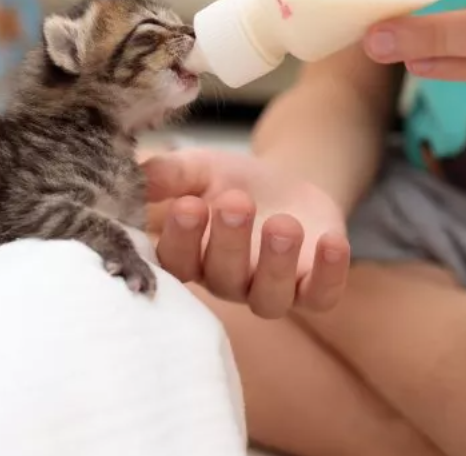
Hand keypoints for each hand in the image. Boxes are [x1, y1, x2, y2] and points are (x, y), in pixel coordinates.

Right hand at [142, 148, 348, 316]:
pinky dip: (329, 275)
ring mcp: (270, 290)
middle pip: (222, 278)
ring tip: (282, 223)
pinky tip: (331, 243)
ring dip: (276, 263)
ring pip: (269, 297)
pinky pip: (320, 296)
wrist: (285, 187)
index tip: (187, 205)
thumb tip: (134, 173)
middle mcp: (226, 282)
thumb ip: (168, 173)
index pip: (177, 261)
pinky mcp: (313, 289)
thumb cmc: (229, 181)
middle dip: (229, 242)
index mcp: (191, 257)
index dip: (181, 238)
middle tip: (235, 202)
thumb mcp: (198, 168)